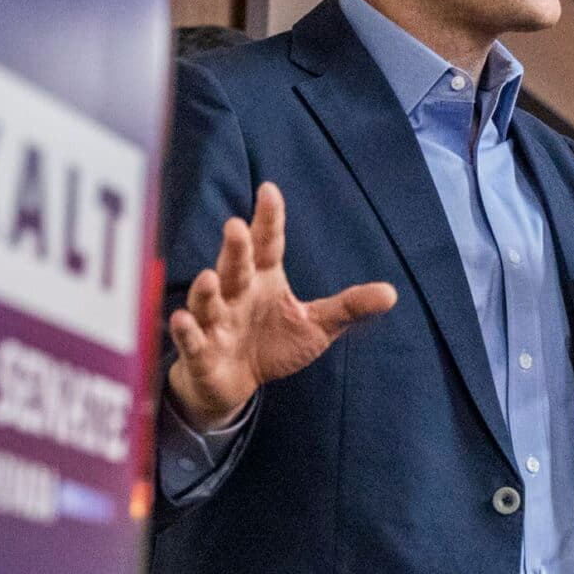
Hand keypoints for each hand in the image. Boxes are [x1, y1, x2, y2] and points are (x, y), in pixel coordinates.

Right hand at [166, 182, 396, 430]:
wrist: (235, 383)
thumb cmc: (272, 344)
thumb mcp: (315, 325)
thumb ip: (348, 307)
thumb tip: (391, 293)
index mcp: (263, 278)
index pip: (267, 243)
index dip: (269, 218)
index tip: (269, 190)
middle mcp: (236, 293)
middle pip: (236, 266)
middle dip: (235, 248)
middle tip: (236, 226)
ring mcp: (216, 321)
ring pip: (209, 301)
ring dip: (206, 290)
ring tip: (208, 277)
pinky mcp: (201, 351)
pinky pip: (192, 340)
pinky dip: (186, 332)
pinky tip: (182, 321)